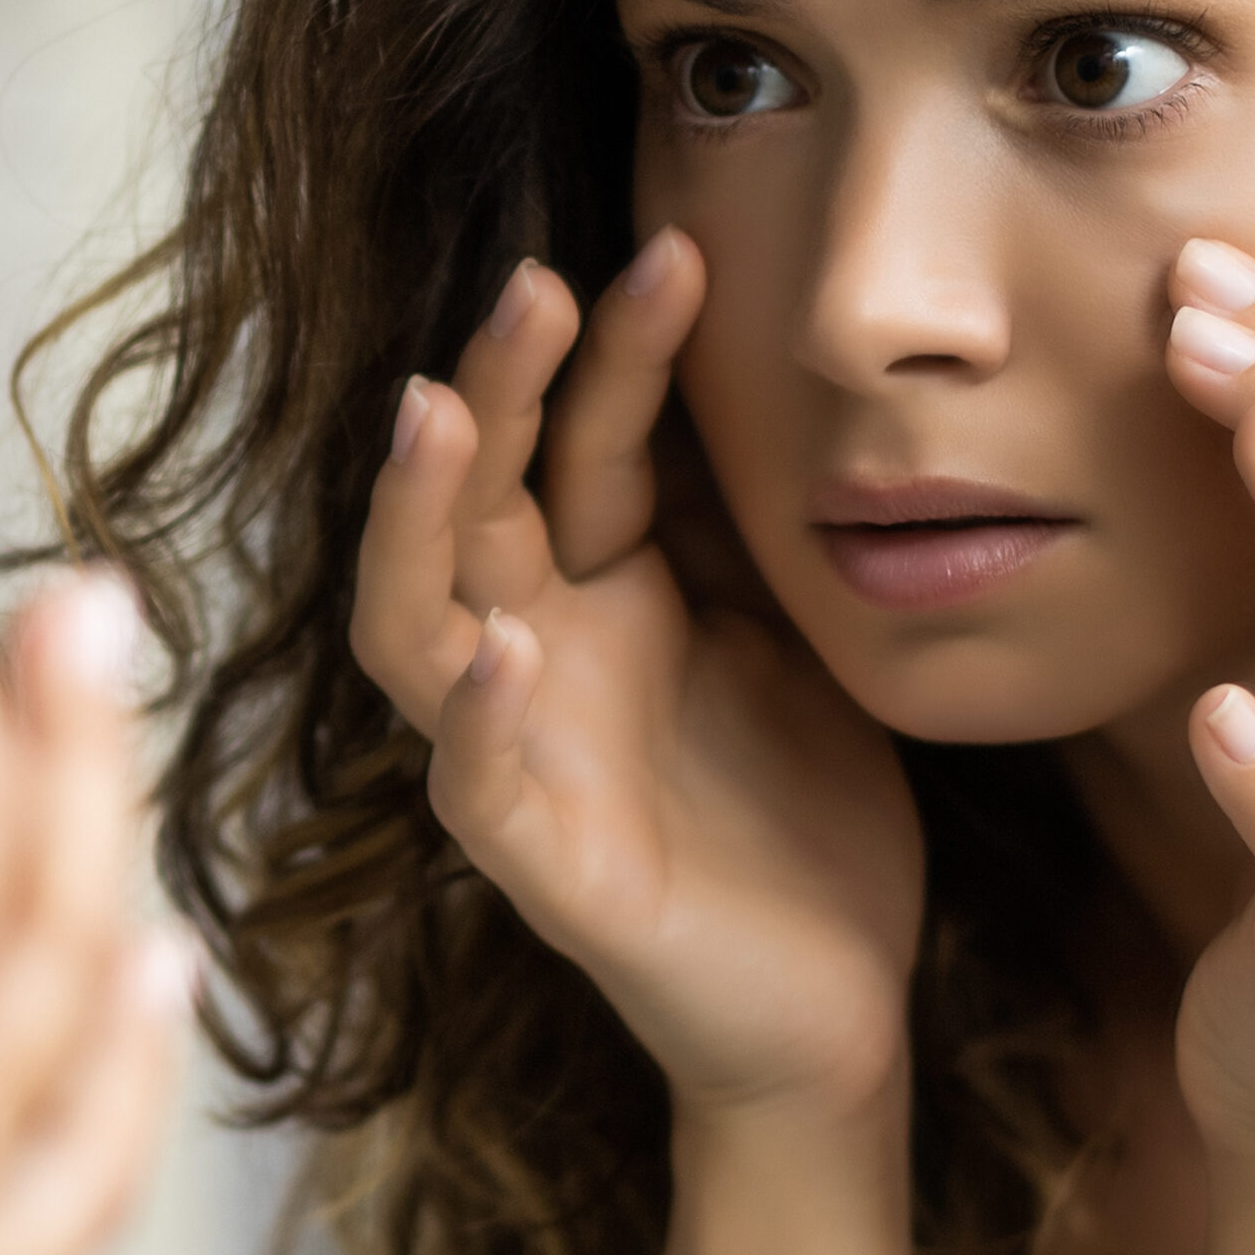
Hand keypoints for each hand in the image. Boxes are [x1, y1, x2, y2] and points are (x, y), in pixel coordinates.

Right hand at [349, 233, 922, 1130]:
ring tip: (435, 417)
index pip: (582, 443)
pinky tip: (509, 652)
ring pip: (414, 623)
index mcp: (605, 594)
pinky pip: (479, 786)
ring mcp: (524, 760)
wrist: (840, 1007)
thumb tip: (765, 367)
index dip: (614, 349)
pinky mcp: (545, 871)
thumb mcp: (792, 634)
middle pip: (470, 497)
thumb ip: (748, 524)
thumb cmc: (803, 812)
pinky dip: (483, 719)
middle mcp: (538, 657)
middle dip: (492, 387)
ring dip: (416, 520)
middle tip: (533, 279)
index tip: (678, 247)